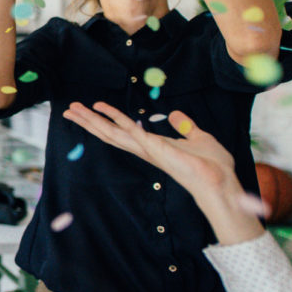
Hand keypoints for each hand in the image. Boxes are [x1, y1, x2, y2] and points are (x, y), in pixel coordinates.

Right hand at [62, 104, 237, 197]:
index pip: (121, 132)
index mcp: (152, 146)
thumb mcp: (198, 138)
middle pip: (109, 133)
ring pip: (114, 133)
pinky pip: (134, 133)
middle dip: (88, 121)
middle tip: (69, 109)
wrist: (221, 183)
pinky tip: (103, 110)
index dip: (104, 120)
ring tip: (74, 109)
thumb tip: (175, 114)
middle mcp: (144, 149)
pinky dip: (119, 120)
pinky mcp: (157, 150)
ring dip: (93, 120)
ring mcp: (148, 150)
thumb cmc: (213, 166)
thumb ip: (185, 126)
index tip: (91, 108)